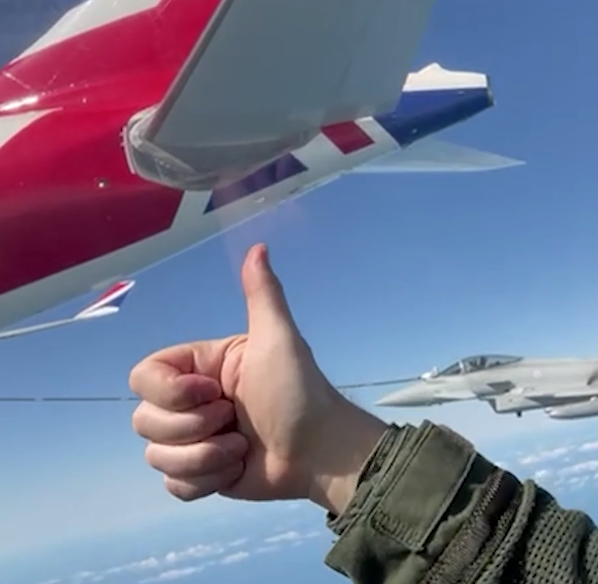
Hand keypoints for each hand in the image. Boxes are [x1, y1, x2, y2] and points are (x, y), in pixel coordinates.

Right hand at [129, 244, 386, 513]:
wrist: (321, 452)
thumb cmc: (301, 392)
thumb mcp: (279, 339)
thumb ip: (263, 295)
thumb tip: (259, 246)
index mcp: (202, 367)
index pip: (142, 376)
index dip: (169, 392)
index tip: (211, 393)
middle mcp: (191, 403)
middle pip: (143, 420)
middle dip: (191, 428)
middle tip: (235, 420)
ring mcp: (194, 440)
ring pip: (155, 455)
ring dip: (202, 457)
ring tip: (241, 448)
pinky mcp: (201, 474)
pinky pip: (171, 484)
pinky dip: (203, 481)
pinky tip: (236, 469)